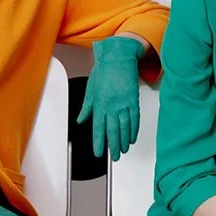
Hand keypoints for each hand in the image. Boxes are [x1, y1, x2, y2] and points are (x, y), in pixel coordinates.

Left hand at [76, 35, 143, 160]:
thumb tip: (81, 120)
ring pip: (124, 127)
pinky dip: (134, 129)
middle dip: (114, 146)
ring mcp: (123, 103)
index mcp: (99, 104)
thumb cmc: (103, 71)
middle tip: (115, 157)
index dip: (99, 142)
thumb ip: (86, 107)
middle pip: (113, 130)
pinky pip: (135, 118)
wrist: (118, 57)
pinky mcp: (133, 99)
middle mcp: (111, 106)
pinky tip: (132, 137)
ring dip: (124, 140)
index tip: (99, 152)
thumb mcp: (89, 89)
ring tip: (124, 150)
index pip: (98, 128)